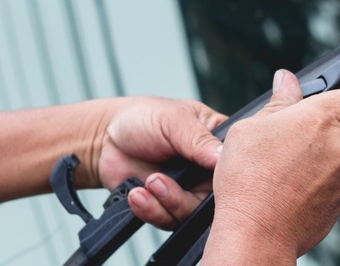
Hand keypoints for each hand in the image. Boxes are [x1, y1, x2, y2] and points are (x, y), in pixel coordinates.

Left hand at [95, 97, 226, 228]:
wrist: (104, 139)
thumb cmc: (144, 118)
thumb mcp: (175, 121)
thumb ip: (200, 140)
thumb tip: (225, 157)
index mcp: (217, 143)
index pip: (235, 165)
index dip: (225, 175)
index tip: (204, 175)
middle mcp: (207, 171)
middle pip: (216, 198)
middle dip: (187, 195)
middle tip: (161, 182)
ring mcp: (188, 190)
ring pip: (191, 213)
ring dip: (166, 202)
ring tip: (147, 184)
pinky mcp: (167, 206)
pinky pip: (168, 220)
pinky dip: (151, 210)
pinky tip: (137, 194)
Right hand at [203, 70, 339, 263]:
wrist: (256, 233)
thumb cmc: (248, 181)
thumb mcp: (251, 128)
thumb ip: (279, 101)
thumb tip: (287, 80)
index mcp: (322, 118)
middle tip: (311, 129)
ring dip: (338, 149)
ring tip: (301, 158)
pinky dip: (332, 175)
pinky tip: (303, 180)